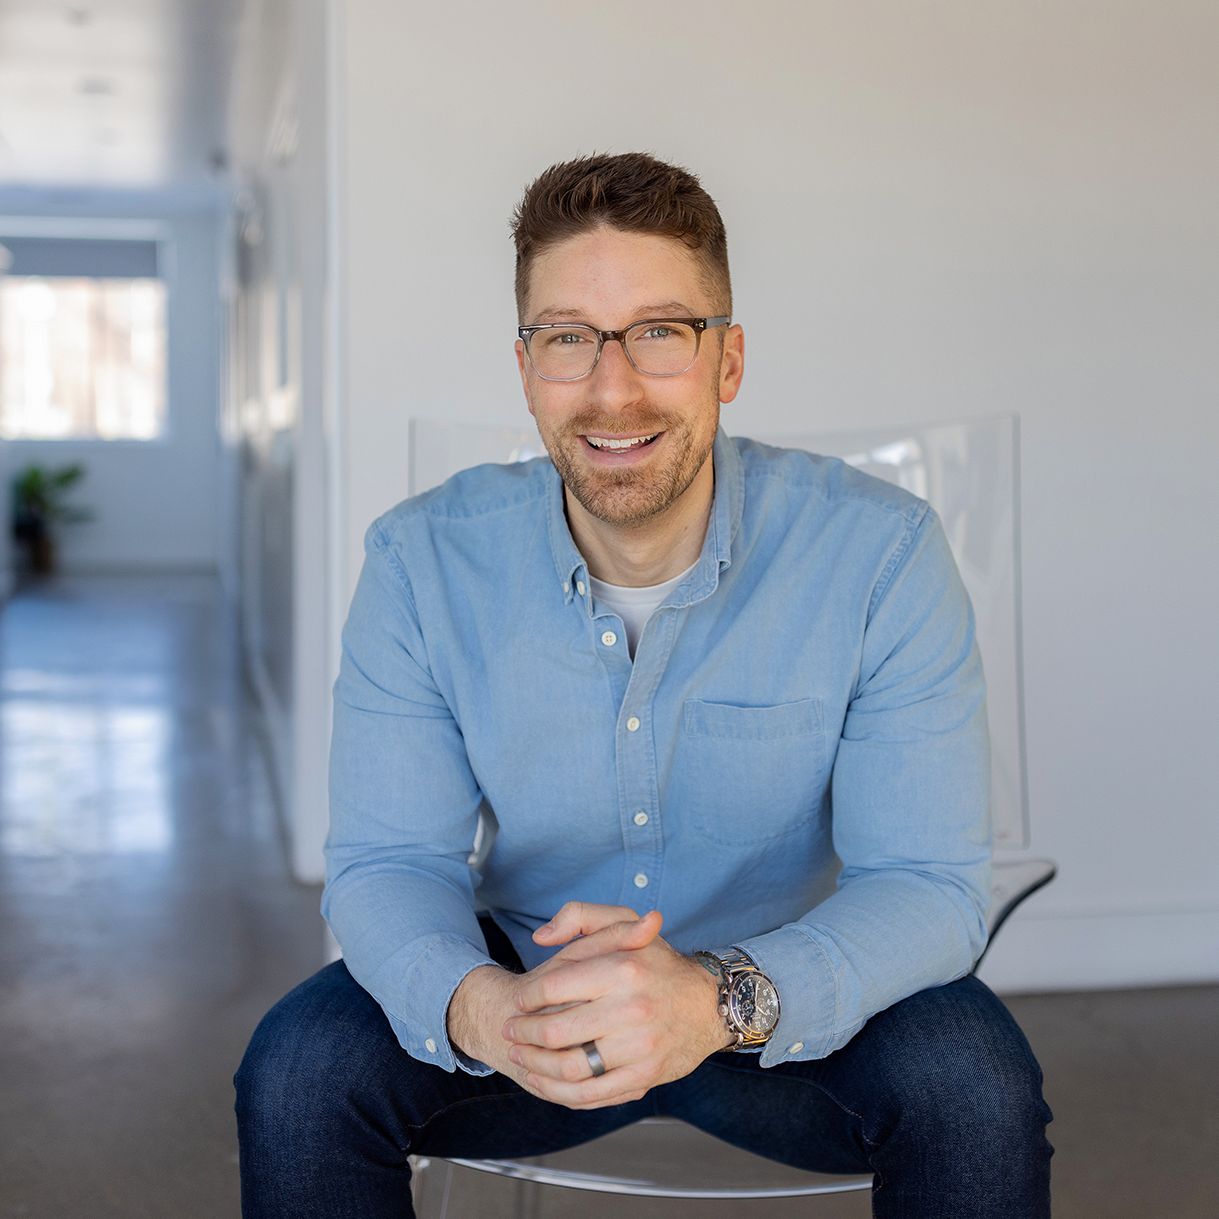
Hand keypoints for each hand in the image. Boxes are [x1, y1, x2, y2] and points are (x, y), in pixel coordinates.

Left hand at [446, 904, 655, 1100]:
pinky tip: (544, 1082)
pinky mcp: (644, 1076)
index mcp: (621, 969)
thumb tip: (540, 938)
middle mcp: (631, 1008)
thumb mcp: (623, 921)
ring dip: (535, 1065)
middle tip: (510, 1031)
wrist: (707, 1004)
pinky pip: (593, 1093)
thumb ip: (578, 916)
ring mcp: (639, 1046)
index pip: (554, 987)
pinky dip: (561, 1092)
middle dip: (523, 1034)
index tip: (518, 1002)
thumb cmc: (658, 963)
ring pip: (570, 1067)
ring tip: (521, 1056)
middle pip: (556, 1031)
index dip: (527, 997)